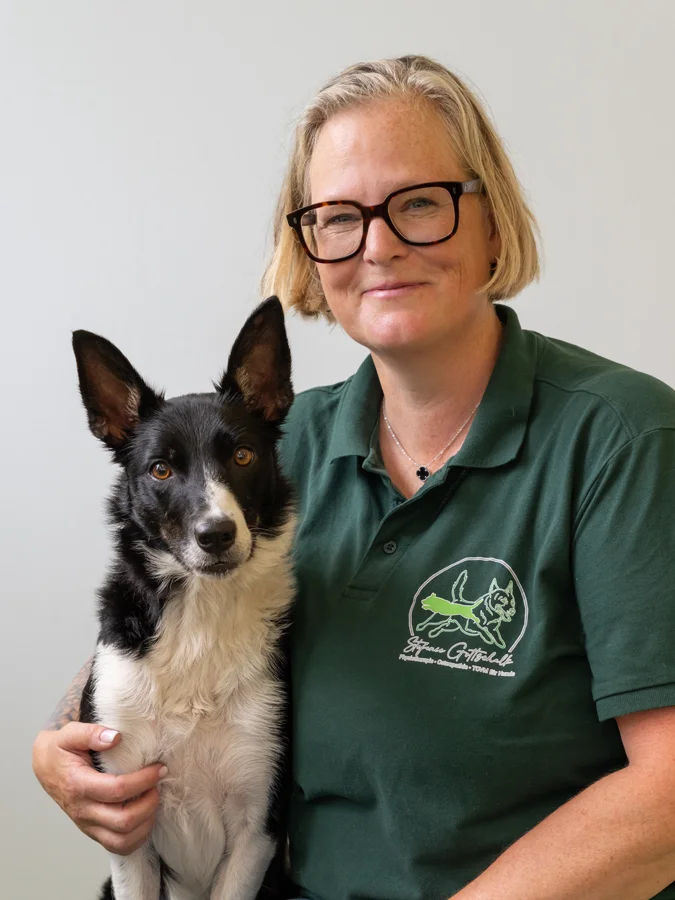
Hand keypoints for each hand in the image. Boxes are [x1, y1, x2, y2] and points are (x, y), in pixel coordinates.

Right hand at [32, 722, 166, 854]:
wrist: (47, 768)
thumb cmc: (61, 750)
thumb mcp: (70, 734)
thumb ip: (91, 733)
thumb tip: (115, 737)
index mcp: (79, 785)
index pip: (117, 790)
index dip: (144, 780)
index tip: (159, 768)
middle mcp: (83, 811)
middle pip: (123, 821)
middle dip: (149, 803)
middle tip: (159, 784)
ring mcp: (88, 825)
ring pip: (122, 841)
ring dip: (146, 822)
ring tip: (153, 799)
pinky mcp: (93, 831)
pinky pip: (118, 846)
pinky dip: (138, 836)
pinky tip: (146, 816)